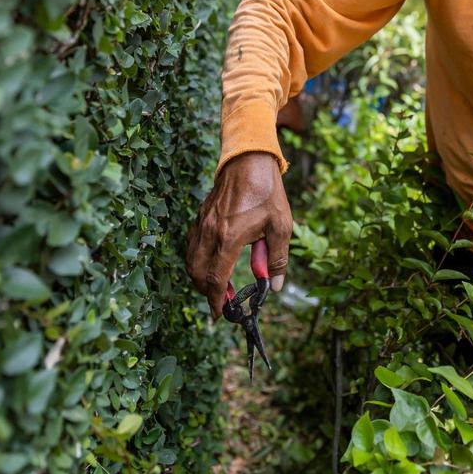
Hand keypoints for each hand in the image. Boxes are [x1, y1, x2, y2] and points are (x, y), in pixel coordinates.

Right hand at [185, 152, 292, 318]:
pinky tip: (211, 263)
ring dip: (200, 278)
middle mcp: (210, 233)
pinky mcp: (200, 217)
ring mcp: (201, 224)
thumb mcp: (281, 225)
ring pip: (191, 261)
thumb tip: (273, 286)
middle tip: (223, 301)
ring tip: (218, 285)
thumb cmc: (267, 191)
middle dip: (207, 293)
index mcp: (229, 237)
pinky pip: (191, 246)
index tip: (222, 313)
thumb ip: (276, 259)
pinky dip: (196, 261)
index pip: (216, 279)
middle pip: (197, 274)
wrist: (248, 160)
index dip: (217, 301)